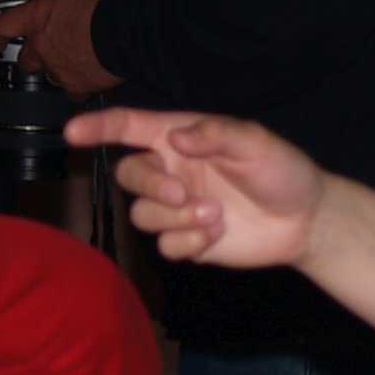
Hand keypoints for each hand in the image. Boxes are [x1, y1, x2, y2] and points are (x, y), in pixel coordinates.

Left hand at [9, 0, 121, 93]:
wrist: (130, 29)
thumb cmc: (107, 1)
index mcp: (38, 17)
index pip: (3, 27)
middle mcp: (43, 46)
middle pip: (25, 60)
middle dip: (32, 56)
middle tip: (45, 50)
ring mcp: (59, 69)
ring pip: (50, 75)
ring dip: (58, 69)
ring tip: (75, 60)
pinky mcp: (78, 86)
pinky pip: (73, 91)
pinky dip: (79, 85)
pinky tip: (90, 77)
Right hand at [64, 109, 327, 267]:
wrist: (304, 219)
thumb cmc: (281, 170)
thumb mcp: (255, 142)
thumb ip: (215, 134)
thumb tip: (176, 138)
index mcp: (180, 139)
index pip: (128, 128)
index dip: (98, 128)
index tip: (71, 132)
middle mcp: (172, 171)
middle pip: (127, 176)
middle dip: (149, 185)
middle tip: (183, 192)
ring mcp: (177, 208)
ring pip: (142, 215)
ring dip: (175, 217)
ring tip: (215, 216)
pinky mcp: (188, 241)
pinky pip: (164, 246)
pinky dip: (187, 242)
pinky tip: (216, 236)